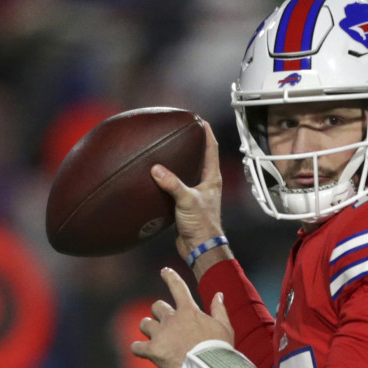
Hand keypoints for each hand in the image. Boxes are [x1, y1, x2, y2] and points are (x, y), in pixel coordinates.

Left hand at [131, 267, 233, 367]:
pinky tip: (142, 351)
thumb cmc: (220, 348)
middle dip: (159, 313)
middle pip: (157, 307)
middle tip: (164, 324)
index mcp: (189, 311)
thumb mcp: (224, 327)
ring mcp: (161, 334)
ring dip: (148, 328)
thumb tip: (218, 294)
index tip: (164, 271)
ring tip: (153, 337)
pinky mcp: (153, 350)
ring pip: (144, 324)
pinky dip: (138, 348)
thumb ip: (219, 310)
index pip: (178, 287)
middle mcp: (172, 319)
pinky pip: (136, 346)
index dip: (170, 277)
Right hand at [151, 122, 227, 271]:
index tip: (199, 119)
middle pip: (201, 156)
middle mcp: (206, 183)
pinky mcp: (186, 203)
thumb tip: (156, 169)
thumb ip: (172, 184)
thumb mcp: (187, 201)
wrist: (200, 247)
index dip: (207, 132)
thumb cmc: (202, 225)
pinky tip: (157, 175)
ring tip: (167, 149)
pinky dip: (169, 178)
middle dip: (192, 143)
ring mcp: (197, 193)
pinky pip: (177, 185)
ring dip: (180, 161)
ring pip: (188, 171)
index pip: (212, 148)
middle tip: (181, 130)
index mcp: (212, 178)